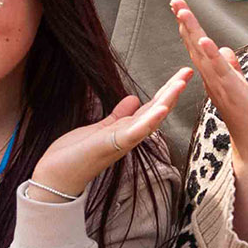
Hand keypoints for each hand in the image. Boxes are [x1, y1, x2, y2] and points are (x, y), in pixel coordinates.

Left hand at [29, 67, 189, 199]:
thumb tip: (133, 99)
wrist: (57, 176)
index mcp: (126, 129)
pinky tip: (161, 108)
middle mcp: (129, 136)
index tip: (181, 74)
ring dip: (166, 101)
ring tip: (180, 84)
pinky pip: (134, 132)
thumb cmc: (76, 154)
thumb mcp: (100, 128)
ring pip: (150, 119)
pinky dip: (149, 121)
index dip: (167, 90)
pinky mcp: (112, 145)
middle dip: (173, 90)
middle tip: (189, 70)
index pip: (151, 106)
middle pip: (156, 109)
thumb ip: (118, 115)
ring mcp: (122, 141)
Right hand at [170, 0, 247, 162]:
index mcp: (213, 79)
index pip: (198, 48)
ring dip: (192, 33)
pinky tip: (205, 40)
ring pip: (203, 55)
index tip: (180, 9)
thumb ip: (231, 69)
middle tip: (175, 2)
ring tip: (183, 13)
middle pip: (194, 47)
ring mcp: (221, 87)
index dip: (189, 28)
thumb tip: (224, 50)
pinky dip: (211, 55)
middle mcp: (212, 81)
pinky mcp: (234, 93)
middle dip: (185, 23)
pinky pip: (221, 71)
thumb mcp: (241, 89)